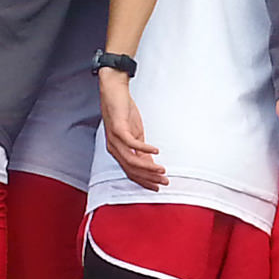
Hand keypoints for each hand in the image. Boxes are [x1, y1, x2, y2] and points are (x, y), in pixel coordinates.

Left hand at [100, 68, 166, 189]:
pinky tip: (156, 151)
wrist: (113, 92)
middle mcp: (113, 148)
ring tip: (162, 170)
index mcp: (117, 151)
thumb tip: (150, 164)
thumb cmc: (124, 112)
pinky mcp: (118, 128)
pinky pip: (131, 143)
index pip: (130, 172)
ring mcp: (114, 139)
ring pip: (131, 160)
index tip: (157, 186)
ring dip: (148, 167)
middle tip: (164, 181)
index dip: (144, 181)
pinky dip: (145, 149)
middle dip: (149, 177)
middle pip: (131, 169)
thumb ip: (140, 150)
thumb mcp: (135, 134)